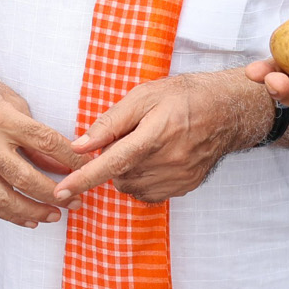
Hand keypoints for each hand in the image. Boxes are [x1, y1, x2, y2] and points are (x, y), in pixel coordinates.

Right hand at [0, 54, 78, 227]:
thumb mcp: (12, 100)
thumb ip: (35, 132)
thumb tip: (59, 162)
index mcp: (1, 118)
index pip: (45, 143)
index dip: (70, 159)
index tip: (88, 168)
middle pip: (25, 178)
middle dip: (54, 194)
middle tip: (75, 201)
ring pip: (3, 198)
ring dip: (32, 211)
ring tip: (54, 216)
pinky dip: (7, 213)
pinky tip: (26, 218)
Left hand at [57, 69, 266, 205]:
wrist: (227, 111)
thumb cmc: (183, 96)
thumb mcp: (144, 96)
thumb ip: (110, 122)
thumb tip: (79, 145)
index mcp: (156, 133)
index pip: (113, 161)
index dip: (84, 177)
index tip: (61, 191)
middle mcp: (169, 160)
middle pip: (119, 174)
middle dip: (113, 160)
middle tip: (128, 137)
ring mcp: (179, 177)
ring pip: (132, 186)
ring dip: (127, 171)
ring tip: (145, 145)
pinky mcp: (185, 187)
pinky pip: (149, 193)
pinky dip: (142, 180)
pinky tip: (154, 160)